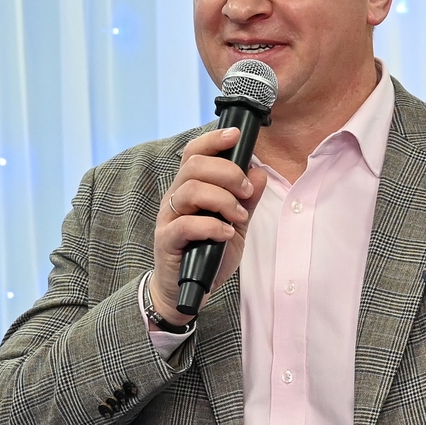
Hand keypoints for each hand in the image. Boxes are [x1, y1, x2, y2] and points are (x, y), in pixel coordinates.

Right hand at [150, 126, 267, 321]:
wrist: (187, 288)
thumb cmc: (208, 252)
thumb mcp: (236, 224)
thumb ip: (247, 199)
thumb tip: (259, 172)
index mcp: (190, 188)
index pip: (194, 153)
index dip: (212, 140)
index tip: (235, 135)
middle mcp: (176, 198)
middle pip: (194, 166)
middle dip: (227, 173)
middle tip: (246, 191)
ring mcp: (169, 218)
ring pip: (190, 190)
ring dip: (223, 199)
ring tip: (239, 217)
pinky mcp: (166, 240)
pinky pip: (185, 224)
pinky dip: (211, 226)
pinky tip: (226, 233)